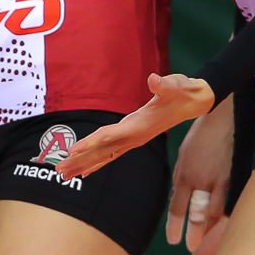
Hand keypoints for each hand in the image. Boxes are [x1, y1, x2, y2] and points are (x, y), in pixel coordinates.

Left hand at [58, 73, 214, 180]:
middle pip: (103, 151)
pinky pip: (111, 153)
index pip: (110, 136)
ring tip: (64, 174)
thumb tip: (154, 80)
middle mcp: (135, 136)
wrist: (196, 101)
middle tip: (59, 171)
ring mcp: (134, 138)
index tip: (73, 152)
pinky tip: (85, 171)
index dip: (91, 143)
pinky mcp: (133, 136)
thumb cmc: (184, 91)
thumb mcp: (177, 84)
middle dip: (81, 161)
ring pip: (105, 155)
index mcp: (140, 126)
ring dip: (84, 164)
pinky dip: (96, 161)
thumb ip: (165, 85)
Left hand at [166, 98, 233, 252]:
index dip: (175, 225)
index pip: (177, 207)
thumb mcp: (185, 156)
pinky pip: (229, 202)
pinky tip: (227, 227)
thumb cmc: (201, 137)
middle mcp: (198, 180)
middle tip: (192, 249)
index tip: (174, 240)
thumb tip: (183, 196)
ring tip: (209, 245)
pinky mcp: (233, 177)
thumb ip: (184, 177)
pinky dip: (226, 217)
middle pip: (196, 214)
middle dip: (194, 234)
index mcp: (183, 174)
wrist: (221, 119)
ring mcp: (217, 180)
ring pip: (214, 212)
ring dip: (211, 230)